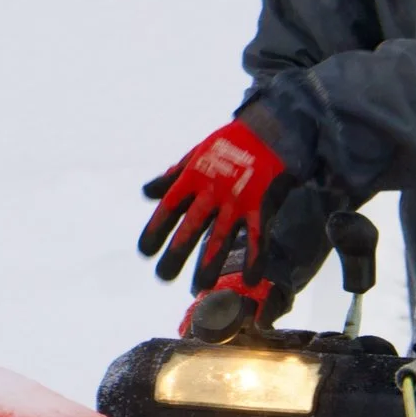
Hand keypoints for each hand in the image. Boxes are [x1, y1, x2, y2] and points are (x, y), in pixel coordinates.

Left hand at [138, 113, 287, 292]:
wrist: (271, 131)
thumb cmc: (230, 144)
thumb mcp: (196, 155)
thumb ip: (172, 177)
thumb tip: (147, 192)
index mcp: (193, 178)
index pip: (168, 208)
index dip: (155, 230)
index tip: (145, 252)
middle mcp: (212, 191)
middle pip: (190, 227)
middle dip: (176, 254)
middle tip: (163, 277)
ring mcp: (238, 200)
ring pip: (221, 238)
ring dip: (209, 263)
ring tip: (201, 286)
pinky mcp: (262, 206)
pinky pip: (258, 237)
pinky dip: (255, 259)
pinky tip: (250, 279)